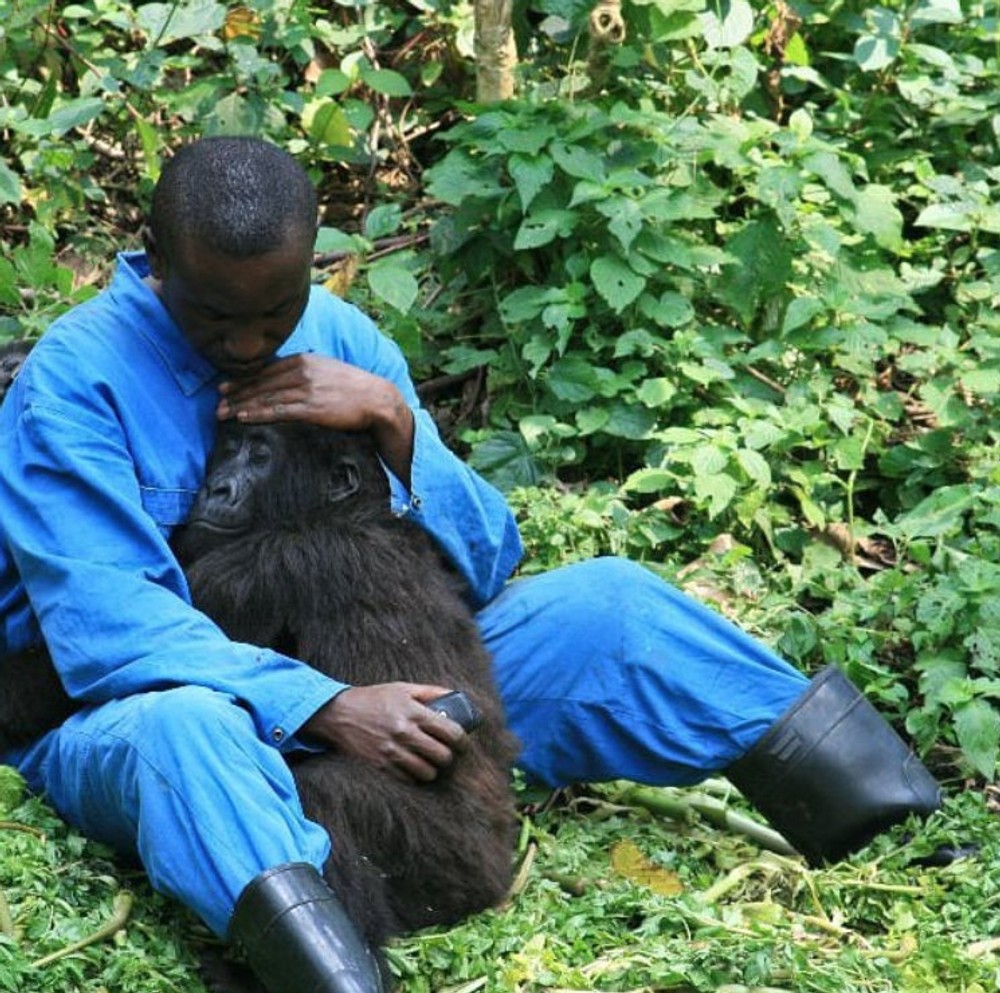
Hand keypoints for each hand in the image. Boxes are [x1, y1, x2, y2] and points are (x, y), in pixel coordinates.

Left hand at [217, 354, 413, 485]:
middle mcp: (302, 372)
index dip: (243, 379)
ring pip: (266, 397)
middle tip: (218, 404)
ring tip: (224, 414)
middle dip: (237, 394)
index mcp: (304, 360)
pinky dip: (258, 414)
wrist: (378, 399)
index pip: (265, 370)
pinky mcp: (312, 407)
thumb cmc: (354, 388)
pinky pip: (279, 411)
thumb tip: (288, 379)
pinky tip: (244, 418)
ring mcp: (307, 389)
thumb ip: (307, 371)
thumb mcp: (328, 370)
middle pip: (261, 383)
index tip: (226, 387)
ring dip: (242, 406)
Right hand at [299, 682, 469, 782]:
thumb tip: (455, 696)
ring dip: (433, 768)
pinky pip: (409, 780)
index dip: (463, 741)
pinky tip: (414, 766)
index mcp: (413, 712)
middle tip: (446, 752)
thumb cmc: (374, 699)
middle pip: (443, 756)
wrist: (339, 714)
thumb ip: (431, 692)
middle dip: (449, 756)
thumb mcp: (403, 688)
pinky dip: (415, 775)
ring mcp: (392, 752)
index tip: (463, 743)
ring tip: (430, 761)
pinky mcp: (381, 766)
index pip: (451, 733)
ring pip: (428, 772)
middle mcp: (404, 733)